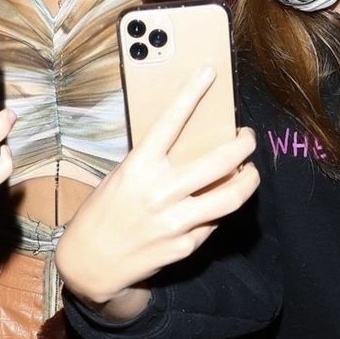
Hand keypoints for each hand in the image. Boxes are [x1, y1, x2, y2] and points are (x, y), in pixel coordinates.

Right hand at [55, 67, 259, 310]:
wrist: (89, 264)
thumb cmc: (101, 215)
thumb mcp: (119, 179)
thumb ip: (152, 165)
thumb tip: (191, 149)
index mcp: (138, 168)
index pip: (170, 121)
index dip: (191, 93)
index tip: (209, 73)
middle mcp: (159, 192)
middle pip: (220, 161)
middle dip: (244, 145)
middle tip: (248, 138)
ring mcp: (174, 222)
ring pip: (231, 196)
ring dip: (249, 180)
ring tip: (250, 172)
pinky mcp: (183, 246)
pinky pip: (213, 224)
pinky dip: (218, 212)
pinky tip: (216, 206)